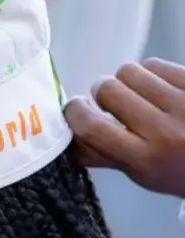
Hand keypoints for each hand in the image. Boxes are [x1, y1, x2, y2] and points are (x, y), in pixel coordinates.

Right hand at [65, 58, 184, 198]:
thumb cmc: (180, 171)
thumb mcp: (143, 173)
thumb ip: (102, 155)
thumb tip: (64, 139)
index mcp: (146, 159)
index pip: (92, 127)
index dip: (76, 112)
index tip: (76, 108)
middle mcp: (166, 131)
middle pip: (108, 89)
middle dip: (103, 92)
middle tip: (113, 101)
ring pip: (130, 71)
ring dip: (127, 80)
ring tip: (140, 95)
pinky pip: (156, 64)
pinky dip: (152, 73)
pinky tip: (161, 89)